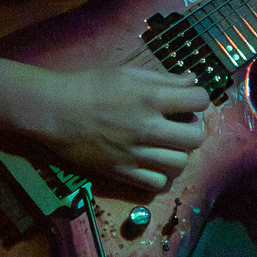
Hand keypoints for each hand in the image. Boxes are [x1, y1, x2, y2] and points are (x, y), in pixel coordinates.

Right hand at [0, 53, 210, 191]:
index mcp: (152, 98)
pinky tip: (152, 163)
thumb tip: (191, 80)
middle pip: (196, 137)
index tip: (188, 100)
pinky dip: (160, 175)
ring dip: (178, 153)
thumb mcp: (128, 73)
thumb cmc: (91, 86)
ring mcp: (137, 153)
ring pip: (180, 163)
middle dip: (193, 129)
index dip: (198, 98)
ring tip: (166, 145)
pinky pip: (158, 183)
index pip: (200, 100)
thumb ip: (163, 78)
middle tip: (179, 124)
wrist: (56, 111)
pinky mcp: (123, 172)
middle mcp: (149, 128)